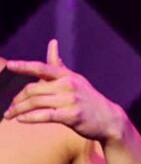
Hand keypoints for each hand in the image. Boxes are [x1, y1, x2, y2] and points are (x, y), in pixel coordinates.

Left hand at [2, 39, 127, 143]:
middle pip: (33, 89)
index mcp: (67, 76)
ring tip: (9, 116)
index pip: (43, 68)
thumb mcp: (75, 79)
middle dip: (17, 99)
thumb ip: (59, 65)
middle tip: (9, 108)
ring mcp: (71, 100)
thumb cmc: (87, 99)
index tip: (10, 65)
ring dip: (18, 110)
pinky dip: (30, 118)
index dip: (25, 66)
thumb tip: (52, 43)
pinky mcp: (72, 115)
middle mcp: (69, 85)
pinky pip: (45, 115)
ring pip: (36, 102)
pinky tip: (21, 120)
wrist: (108, 118)